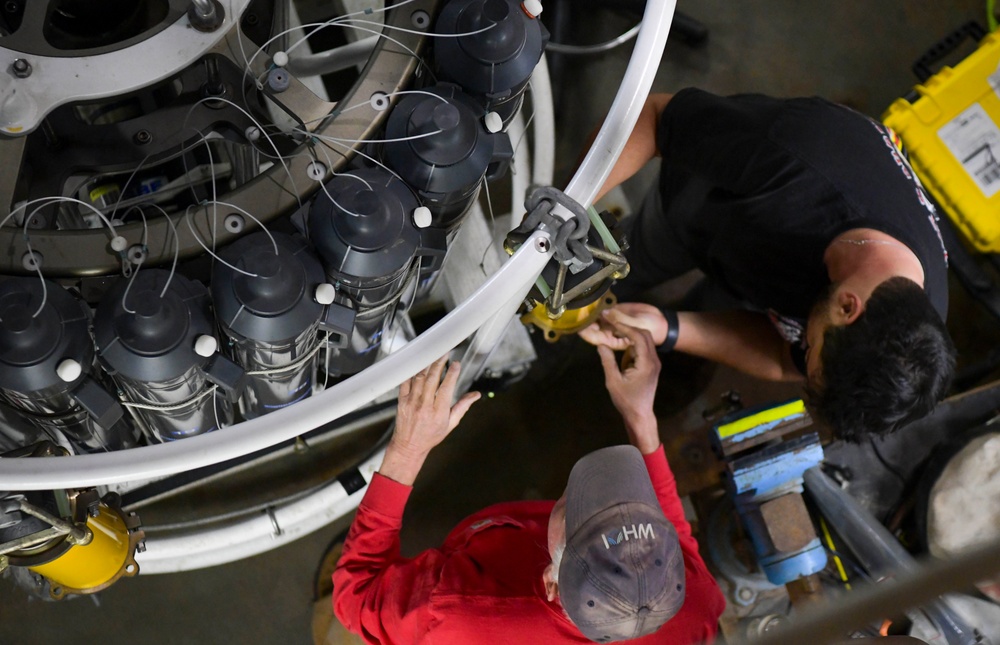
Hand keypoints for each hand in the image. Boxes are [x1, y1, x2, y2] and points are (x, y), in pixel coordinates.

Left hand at [380, 356, 480, 484]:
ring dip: (427, 366)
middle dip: (439, 364)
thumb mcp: (451, 424)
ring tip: (433, 357)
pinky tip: (418, 366)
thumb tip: (476, 395)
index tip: (456, 363)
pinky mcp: (402, 401)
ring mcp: (411, 402)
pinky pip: (406, 382)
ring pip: (419, 378)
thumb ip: (462, 406)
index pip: (446, 388)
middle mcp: (424, 406)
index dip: (452, 374)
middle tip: (445, 354)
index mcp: (438, 412)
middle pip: (432, 379)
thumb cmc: (431, 436)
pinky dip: (412, 372)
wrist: (408, 445)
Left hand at [578, 303, 668, 349]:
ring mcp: (610, 320)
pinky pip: (603, 307)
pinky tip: (593, 296)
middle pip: (591, 325)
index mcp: (611, 340)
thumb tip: (604, 312)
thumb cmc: (651, 330)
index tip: (577, 321)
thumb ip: (620, 319)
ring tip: (582, 300)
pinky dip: (599, 302)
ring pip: (595, 315)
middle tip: (577, 307)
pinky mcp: (614, 311)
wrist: (661, 323)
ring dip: (589, 309)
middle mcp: (608, 331)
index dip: (584, 330)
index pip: (593, 337)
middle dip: (584, 318)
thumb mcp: (636, 326)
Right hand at [596, 323, 661, 453]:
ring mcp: (654, 363)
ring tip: (614, 331)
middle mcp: (654, 360)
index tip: (611, 320)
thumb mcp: (613, 381)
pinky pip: (643, 348)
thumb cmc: (626, 400)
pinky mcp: (651, 366)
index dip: (625, 327)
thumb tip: (601, 344)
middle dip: (628, 327)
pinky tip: (620, 344)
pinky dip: (632, 343)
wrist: (640, 415)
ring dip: (630, 334)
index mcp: (646, 363)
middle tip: (612, 323)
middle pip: (644, 334)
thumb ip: (607, 361)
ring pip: (645, 340)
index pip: (638, 337)